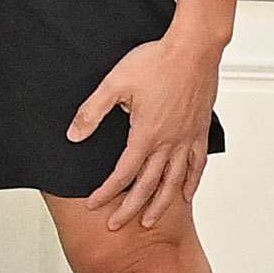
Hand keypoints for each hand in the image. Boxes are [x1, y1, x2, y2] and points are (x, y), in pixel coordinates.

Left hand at [69, 26, 223, 229]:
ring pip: (174, 181)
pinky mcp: (200, 130)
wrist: (194, 47)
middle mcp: (168, 142)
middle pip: (148, 185)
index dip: (107, 192)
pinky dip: (191, 182)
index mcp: (145, 134)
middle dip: (130, 208)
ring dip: (160, 204)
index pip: (123, 173)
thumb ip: (92, 112)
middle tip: (117, 225)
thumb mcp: (115, 83)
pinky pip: (197, 164)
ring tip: (150, 220)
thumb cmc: (157, 61)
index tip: (94, 204)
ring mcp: (187, 138)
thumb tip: (74, 135)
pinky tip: (185, 193)